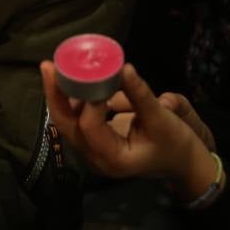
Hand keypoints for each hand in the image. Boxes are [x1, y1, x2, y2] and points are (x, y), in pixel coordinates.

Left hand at [40, 62, 215, 200]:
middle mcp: (95, 158)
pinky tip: (72, 79)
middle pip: (66, 125)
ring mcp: (91, 152)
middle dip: (56, 95)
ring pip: (66, 122)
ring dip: (61, 95)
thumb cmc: (174, 144)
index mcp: (112, 158)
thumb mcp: (162, 119)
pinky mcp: (93, 142)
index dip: (89, 100)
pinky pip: (76, 120)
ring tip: (56, 67)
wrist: (181, 163)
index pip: (89, 127)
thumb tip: (124, 67)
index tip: (97, 76)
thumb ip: (140, 95)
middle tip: (48, 66)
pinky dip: (72, 99)